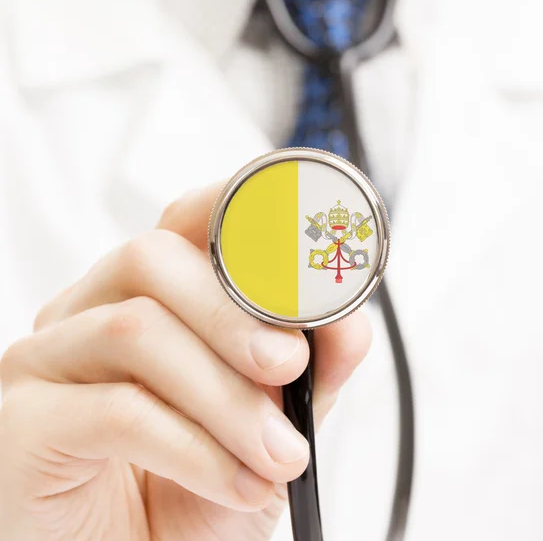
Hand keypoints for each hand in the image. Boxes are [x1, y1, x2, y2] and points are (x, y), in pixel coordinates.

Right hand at [0, 184, 371, 540]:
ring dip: (227, 397)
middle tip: (289, 365)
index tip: (301, 245)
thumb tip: (350, 322)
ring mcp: (47, 360)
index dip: (240, 214)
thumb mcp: (272, 423)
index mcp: (148, 295)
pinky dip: (194, 448)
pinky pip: (114, 410)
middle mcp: (89, 310)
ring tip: (278, 454)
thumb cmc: (195, 488)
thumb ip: (312, 369)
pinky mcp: (23, 422)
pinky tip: (235, 483)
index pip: (186, 221)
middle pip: (151, 258)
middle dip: (235, 313)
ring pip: (136, 330)